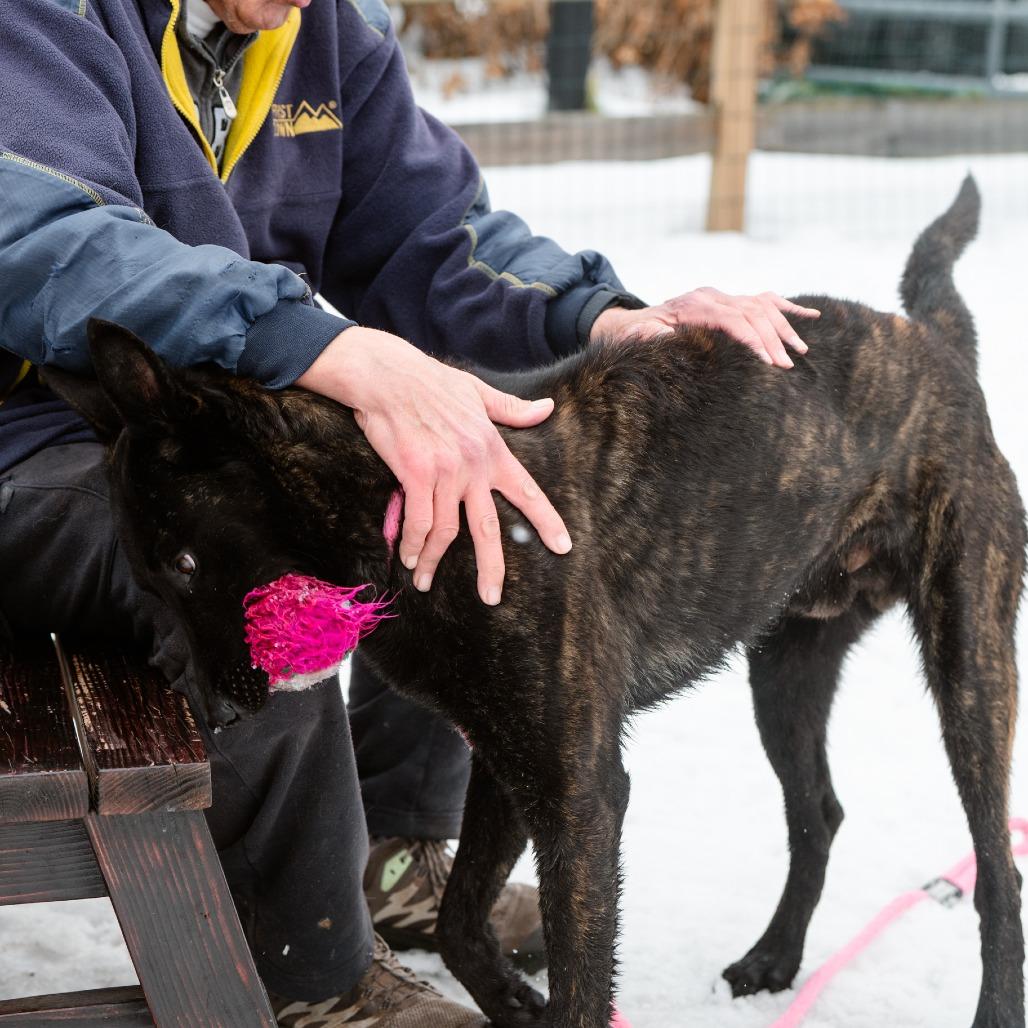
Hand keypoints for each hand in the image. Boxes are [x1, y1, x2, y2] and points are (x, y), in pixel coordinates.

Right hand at [296, 327, 571, 604]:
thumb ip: (511, 409)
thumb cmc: (430, 381)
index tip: (563, 547)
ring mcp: (444, 472)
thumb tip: (547, 408)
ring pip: (445, 532)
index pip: (527, 491)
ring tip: (426, 582)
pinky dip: (413, 544)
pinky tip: (409, 558)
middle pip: (488, 528)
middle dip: (492, 568)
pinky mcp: (415, 475)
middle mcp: (473, 466)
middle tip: (491, 597)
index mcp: (492, 449)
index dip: (547, 521)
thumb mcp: (478, 392)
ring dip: (433, 561)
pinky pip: (417, 522)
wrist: (388, 375)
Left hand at [590, 288, 820, 367]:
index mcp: (693, 305)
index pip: (732, 319)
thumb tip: (656, 336)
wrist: (635, 323)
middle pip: (752, 313)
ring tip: (800, 352)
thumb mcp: (638, 338)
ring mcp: (724, 296)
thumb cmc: (637, 336)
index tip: (768, 361)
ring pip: (763, 306)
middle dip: (771, 340)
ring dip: (784, 328)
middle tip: (786, 366)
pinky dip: (788, 308)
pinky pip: (765, 300)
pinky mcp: (730, 300)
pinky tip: (812, 316)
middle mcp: (712, 296)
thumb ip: (649, 337)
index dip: (751, 339)